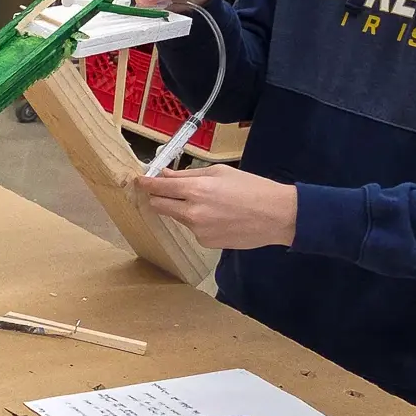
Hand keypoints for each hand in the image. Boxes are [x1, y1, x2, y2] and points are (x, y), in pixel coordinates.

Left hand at [131, 165, 296, 249]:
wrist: (277, 215)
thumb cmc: (251, 188)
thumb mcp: (219, 173)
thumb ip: (187, 175)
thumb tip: (164, 174)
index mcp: (194, 190)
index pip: (157, 188)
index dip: (145, 183)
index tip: (138, 181)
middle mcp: (191, 212)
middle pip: (158, 205)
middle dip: (159, 197)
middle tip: (168, 191)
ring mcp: (197, 230)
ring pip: (177, 217)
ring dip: (183, 210)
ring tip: (211, 204)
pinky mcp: (205, 242)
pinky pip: (193, 230)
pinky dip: (199, 222)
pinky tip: (220, 218)